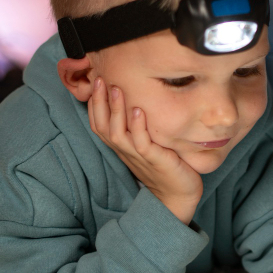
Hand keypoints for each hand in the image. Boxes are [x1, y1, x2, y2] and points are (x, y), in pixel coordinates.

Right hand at [88, 77, 203, 223]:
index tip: (95, 81)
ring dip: (116, 110)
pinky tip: (139, 110)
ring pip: (118, 133)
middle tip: (99, 78)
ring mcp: (138, 156)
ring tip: (117, 89)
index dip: (94, 104)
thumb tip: (139, 98)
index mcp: (121, 146)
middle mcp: (125, 150)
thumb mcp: (147, 142)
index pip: (98, 123)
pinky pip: (141, 143)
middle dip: (99, 102)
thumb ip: (139, 126)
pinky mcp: (154, 160)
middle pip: (102, 125)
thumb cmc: (165, 164)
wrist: (179, 194)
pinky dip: (138, 127)